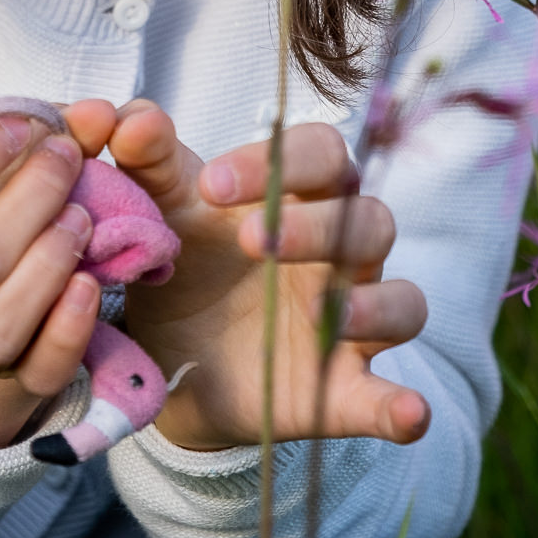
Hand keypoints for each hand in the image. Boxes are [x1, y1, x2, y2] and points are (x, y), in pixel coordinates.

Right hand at [0, 99, 118, 448]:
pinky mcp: (12, 379)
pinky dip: (69, 329)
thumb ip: (50, 130)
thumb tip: (99, 116)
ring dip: (48, 266)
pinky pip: (39, 373)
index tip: (19, 125)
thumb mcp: (2, 160)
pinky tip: (89, 282)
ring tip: (81, 218)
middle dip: (29, 202)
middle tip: (67, 156)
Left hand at [111, 101, 429, 452]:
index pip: (322, 154)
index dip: (279, 161)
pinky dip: (402, 408)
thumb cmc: (188, 259)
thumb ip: (149, 161)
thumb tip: (129, 121)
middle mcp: (341, 254)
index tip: (211, 186)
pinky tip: (408, 416)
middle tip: (252, 239)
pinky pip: (388, 397)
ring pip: (400, 299)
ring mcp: (352, 323)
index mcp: (303, 196)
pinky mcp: (344, 390)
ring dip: (370, 304)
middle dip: (318, 227)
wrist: (172, 357)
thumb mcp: (165, 209)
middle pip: (370, 220)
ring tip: (320, 313)